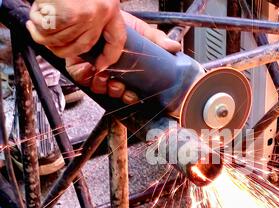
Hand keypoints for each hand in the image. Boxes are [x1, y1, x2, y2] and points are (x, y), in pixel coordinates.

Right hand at [27, 0, 124, 70]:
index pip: (116, 40)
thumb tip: (76, 34)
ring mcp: (84, 15)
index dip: (108, 57)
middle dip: (61, 49)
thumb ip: (93, 12)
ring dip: (44, 36)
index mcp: (111, 9)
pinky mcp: (67, 13)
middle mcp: (100, 14)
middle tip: (48, 41)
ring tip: (37, 25)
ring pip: (62, 40)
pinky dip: (37, 26)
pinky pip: (49, 30)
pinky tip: (34, 17)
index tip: (100, 66)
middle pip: (81, 47)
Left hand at [65, 12, 180, 103]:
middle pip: (117, 94)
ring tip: (107, 76)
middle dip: (119, 93)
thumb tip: (175, 47)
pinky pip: (86, 83)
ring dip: (106, 86)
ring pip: (103, 91)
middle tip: (120, 85)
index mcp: (127, 69)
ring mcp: (96, 72)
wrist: (95, 16)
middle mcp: (112, 73)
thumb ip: (157, 40)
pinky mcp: (80, 70)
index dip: (133, 96)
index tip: (135, 94)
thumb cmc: (115, 21)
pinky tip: (95, 71)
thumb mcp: (140, 30)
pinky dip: (91, 79)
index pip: (132, 90)